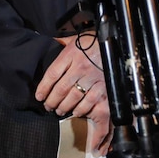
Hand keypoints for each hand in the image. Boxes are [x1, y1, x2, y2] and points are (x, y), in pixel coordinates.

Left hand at [35, 32, 111, 154]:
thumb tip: (47, 42)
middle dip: (52, 102)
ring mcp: (94, 82)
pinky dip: (85, 117)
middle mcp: (81, 68)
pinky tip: (79, 120)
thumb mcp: (77, 37)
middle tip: (49, 106)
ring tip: (60, 111)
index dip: (42, 88)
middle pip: (60, 91)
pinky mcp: (106, 92)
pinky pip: (93, 110)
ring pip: (74, 102)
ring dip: (65, 109)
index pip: (51, 75)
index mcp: (71, 54)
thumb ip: (62, 42)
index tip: (38, 96)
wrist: (120, 42)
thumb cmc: (96, 41)